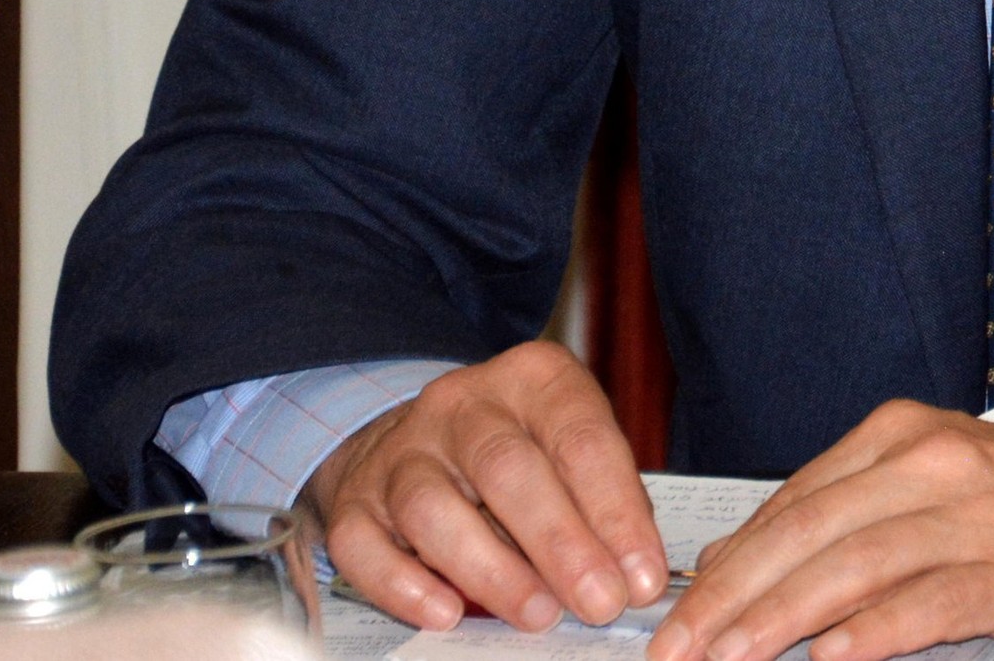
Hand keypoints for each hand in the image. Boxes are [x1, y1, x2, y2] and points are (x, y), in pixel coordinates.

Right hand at [305, 339, 669, 632]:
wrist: (420, 433)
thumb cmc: (521, 447)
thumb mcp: (572, 445)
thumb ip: (603, 500)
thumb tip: (635, 575)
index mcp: (533, 378)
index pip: (581, 440)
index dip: (617, 512)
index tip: (640, 575)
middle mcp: (462, 405)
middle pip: (508, 470)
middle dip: (560, 544)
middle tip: (599, 602)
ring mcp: (400, 451)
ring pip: (434, 508)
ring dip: (492, 571)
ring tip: (539, 615)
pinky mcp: (353, 501)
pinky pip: (365, 546)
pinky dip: (404, 586)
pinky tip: (446, 615)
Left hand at [645, 404, 993, 660]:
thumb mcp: (941, 489)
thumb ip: (849, 520)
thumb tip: (740, 571)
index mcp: (903, 436)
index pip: (787, 506)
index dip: (721, 569)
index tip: (669, 622)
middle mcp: (933, 462)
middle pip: (804, 535)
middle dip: (727, 602)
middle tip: (674, 652)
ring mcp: (977, 513)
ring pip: (852, 566)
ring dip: (779, 621)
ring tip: (727, 659)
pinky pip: (930, 600)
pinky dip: (875, 632)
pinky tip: (833, 657)